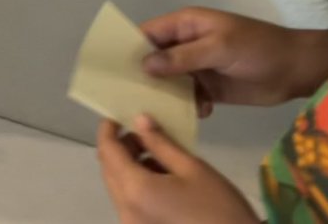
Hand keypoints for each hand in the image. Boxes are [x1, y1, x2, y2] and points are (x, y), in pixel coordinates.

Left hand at [97, 115, 257, 223]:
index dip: (108, 131)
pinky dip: (136, 187)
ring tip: (157, 156)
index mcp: (135, 190)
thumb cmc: (219, 208)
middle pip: (109, 171)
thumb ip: (161, 143)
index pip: (108, 152)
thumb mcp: (192, 168)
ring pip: (118, 188)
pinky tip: (160, 180)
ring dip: (129, 168)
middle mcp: (125, 210)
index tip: (117, 116)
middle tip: (143, 134)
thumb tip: (140, 120)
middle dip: (120, 149)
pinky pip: (129, 204)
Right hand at [141, 8, 327, 115]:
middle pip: (154, 59)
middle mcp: (186, 45)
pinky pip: (188, 97)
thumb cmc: (257, 48)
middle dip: (142, 76)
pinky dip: (187, 106)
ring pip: (169, 81)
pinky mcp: (210, 88)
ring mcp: (197, 67)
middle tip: (125, 97)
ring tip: (156, 111)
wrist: (297, 69)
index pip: (147, 33)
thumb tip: (145, 65)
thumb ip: (182, 57)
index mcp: (185, 25)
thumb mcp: (219, 47)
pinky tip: (197, 113)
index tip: (109, 68)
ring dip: (164, 94)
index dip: (128, 48)